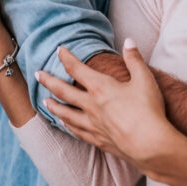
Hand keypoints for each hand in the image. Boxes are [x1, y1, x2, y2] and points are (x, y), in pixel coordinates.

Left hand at [38, 42, 175, 171]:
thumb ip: (134, 59)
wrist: (149, 144)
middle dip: (49, 81)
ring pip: (66, 114)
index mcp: (100, 88)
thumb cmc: (148, 109)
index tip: (59, 50)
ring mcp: (92, 125)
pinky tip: (64, 124)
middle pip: (64, 91)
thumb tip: (128, 41)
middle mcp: (91, 106)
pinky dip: (67, 126)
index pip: (77, 69)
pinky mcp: (98, 140)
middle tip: (38, 74)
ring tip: (45, 102)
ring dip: (54, 106)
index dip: (67, 58)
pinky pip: (77, 131)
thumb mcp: (144, 78)